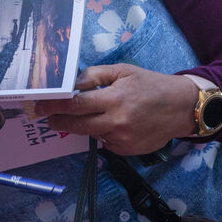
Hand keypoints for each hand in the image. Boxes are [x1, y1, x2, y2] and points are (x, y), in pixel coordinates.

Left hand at [33, 63, 198, 154]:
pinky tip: (112, 124)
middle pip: (76, 125)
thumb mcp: (124, 71)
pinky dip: (103, 133)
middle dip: (58, 121)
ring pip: (90, 135)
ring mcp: (121, 139)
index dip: (54, 106)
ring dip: (81, 126)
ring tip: (80, 117)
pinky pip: (106, 143)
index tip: (40, 106)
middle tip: (47, 117)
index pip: (75, 105)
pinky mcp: (127, 151)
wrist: (180, 108)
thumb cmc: (150, 85)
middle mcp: (116, 122)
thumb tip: (72, 84)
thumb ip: (95, 75)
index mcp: (114, 98)